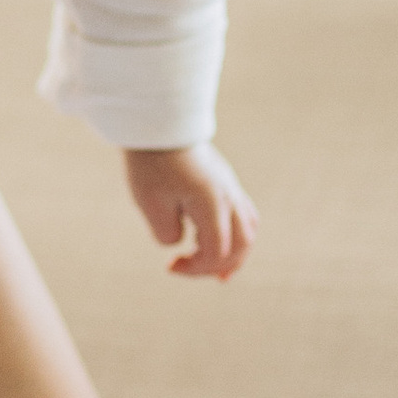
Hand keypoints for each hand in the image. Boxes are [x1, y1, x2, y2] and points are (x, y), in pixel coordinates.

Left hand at [123, 142, 257, 279]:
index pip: (217, 251)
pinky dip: (236, 234)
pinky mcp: (223, 181)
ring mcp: (229, 186)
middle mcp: (227, 196)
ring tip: (218, 272)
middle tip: (191, 271)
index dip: (196, 268)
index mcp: (211, 203)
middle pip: (242, 243)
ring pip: (248, 228)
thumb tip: (179, 242)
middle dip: (219, 265)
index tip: (171, 265)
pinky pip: (243, 213)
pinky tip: (218, 242)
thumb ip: (166, 232)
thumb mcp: (150, 204)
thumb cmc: (151, 163)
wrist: (159, 124)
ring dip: (235, 252)